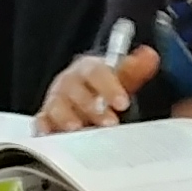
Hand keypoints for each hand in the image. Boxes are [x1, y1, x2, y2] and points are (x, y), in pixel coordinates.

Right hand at [37, 47, 159, 133]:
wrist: (83, 98)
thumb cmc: (101, 88)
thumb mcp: (121, 78)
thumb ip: (134, 70)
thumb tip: (150, 56)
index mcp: (88, 69)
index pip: (96, 72)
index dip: (109, 87)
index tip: (123, 102)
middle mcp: (69, 82)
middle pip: (76, 90)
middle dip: (92, 107)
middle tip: (110, 122)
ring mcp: (56, 100)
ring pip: (57, 106)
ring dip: (68, 118)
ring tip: (80, 130)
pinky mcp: (45, 118)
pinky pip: (41, 121)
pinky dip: (45, 127)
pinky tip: (52, 134)